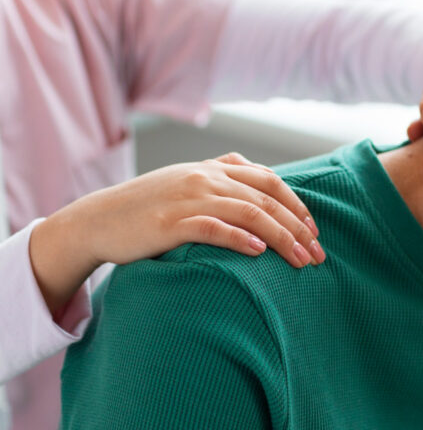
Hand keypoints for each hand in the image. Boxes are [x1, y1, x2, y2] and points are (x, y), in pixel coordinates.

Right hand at [29, 153, 322, 317]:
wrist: (97, 220)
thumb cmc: (148, 207)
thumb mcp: (188, 184)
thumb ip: (223, 181)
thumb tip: (261, 192)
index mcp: (212, 169)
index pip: (269, 180)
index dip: (296, 204)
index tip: (315, 230)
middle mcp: (205, 179)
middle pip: (266, 199)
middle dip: (298, 227)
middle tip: (318, 254)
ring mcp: (188, 199)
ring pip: (249, 213)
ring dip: (281, 238)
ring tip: (300, 260)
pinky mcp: (170, 224)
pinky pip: (214, 228)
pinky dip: (240, 239)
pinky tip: (260, 252)